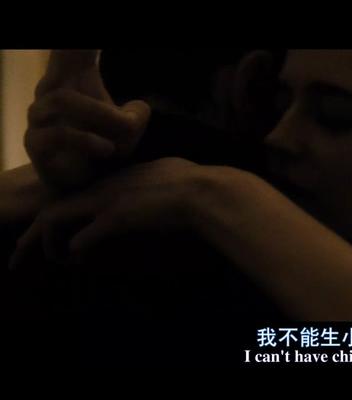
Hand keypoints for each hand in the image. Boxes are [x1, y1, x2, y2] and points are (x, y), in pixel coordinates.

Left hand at [9, 157, 206, 268]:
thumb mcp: (166, 172)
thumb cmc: (192, 181)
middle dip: (35, 231)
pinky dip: (74, 250)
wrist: (201, 190)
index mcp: (114, 177)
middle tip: (21, 252)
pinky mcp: (116, 218)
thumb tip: (154, 180)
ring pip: (56, 217)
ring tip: (50, 259)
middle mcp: (103, 186)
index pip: (74, 194)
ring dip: (49, 242)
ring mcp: (107, 201)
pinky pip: (82, 237)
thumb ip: (150, 177)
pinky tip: (76, 260)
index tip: (55, 230)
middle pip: (53, 205)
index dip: (60, 213)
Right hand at [25, 50, 150, 190]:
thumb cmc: (106, 151)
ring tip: (117, 143)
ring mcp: (38, 118)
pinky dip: (83, 140)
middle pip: (67, 70)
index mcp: (69, 84)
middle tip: (132, 122)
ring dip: (97, 116)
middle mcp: (49, 95)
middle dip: (104, 99)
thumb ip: (135, 117)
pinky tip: (106, 149)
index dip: (77, 44)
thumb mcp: (128, 131)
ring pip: (61, 98)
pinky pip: (52, 134)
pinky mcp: (34, 144)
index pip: (69, 52)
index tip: (85, 40)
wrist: (88, 187)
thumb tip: (138, 108)